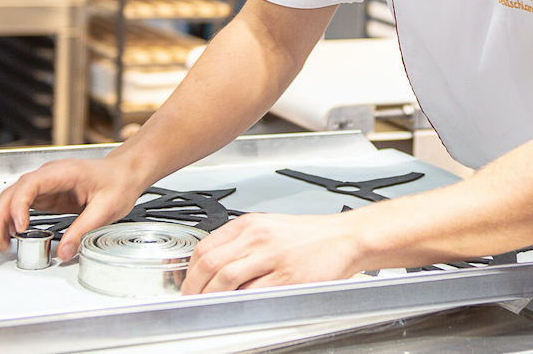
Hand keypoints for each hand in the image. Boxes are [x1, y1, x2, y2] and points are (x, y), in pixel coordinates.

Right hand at [0, 156, 143, 260]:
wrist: (124, 174)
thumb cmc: (118, 182)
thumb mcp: (106, 208)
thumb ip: (83, 230)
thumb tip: (64, 252)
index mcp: (64, 172)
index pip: (31, 183)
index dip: (20, 204)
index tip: (19, 225)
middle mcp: (50, 176)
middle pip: (13, 192)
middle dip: (0, 217)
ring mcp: (45, 185)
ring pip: (12, 198)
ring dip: (1, 220)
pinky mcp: (46, 196)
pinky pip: (21, 206)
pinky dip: (11, 220)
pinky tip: (8, 235)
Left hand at [182, 213, 362, 293]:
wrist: (342, 238)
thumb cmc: (307, 236)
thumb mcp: (268, 228)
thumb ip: (240, 243)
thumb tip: (212, 267)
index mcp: (250, 224)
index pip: (206, 247)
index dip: (191, 270)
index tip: (190, 283)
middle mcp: (258, 237)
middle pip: (211, 264)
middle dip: (195, 287)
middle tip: (193, 299)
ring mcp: (272, 257)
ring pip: (227, 279)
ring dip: (212, 297)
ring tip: (210, 305)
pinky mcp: (287, 277)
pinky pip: (254, 294)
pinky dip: (239, 303)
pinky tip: (237, 306)